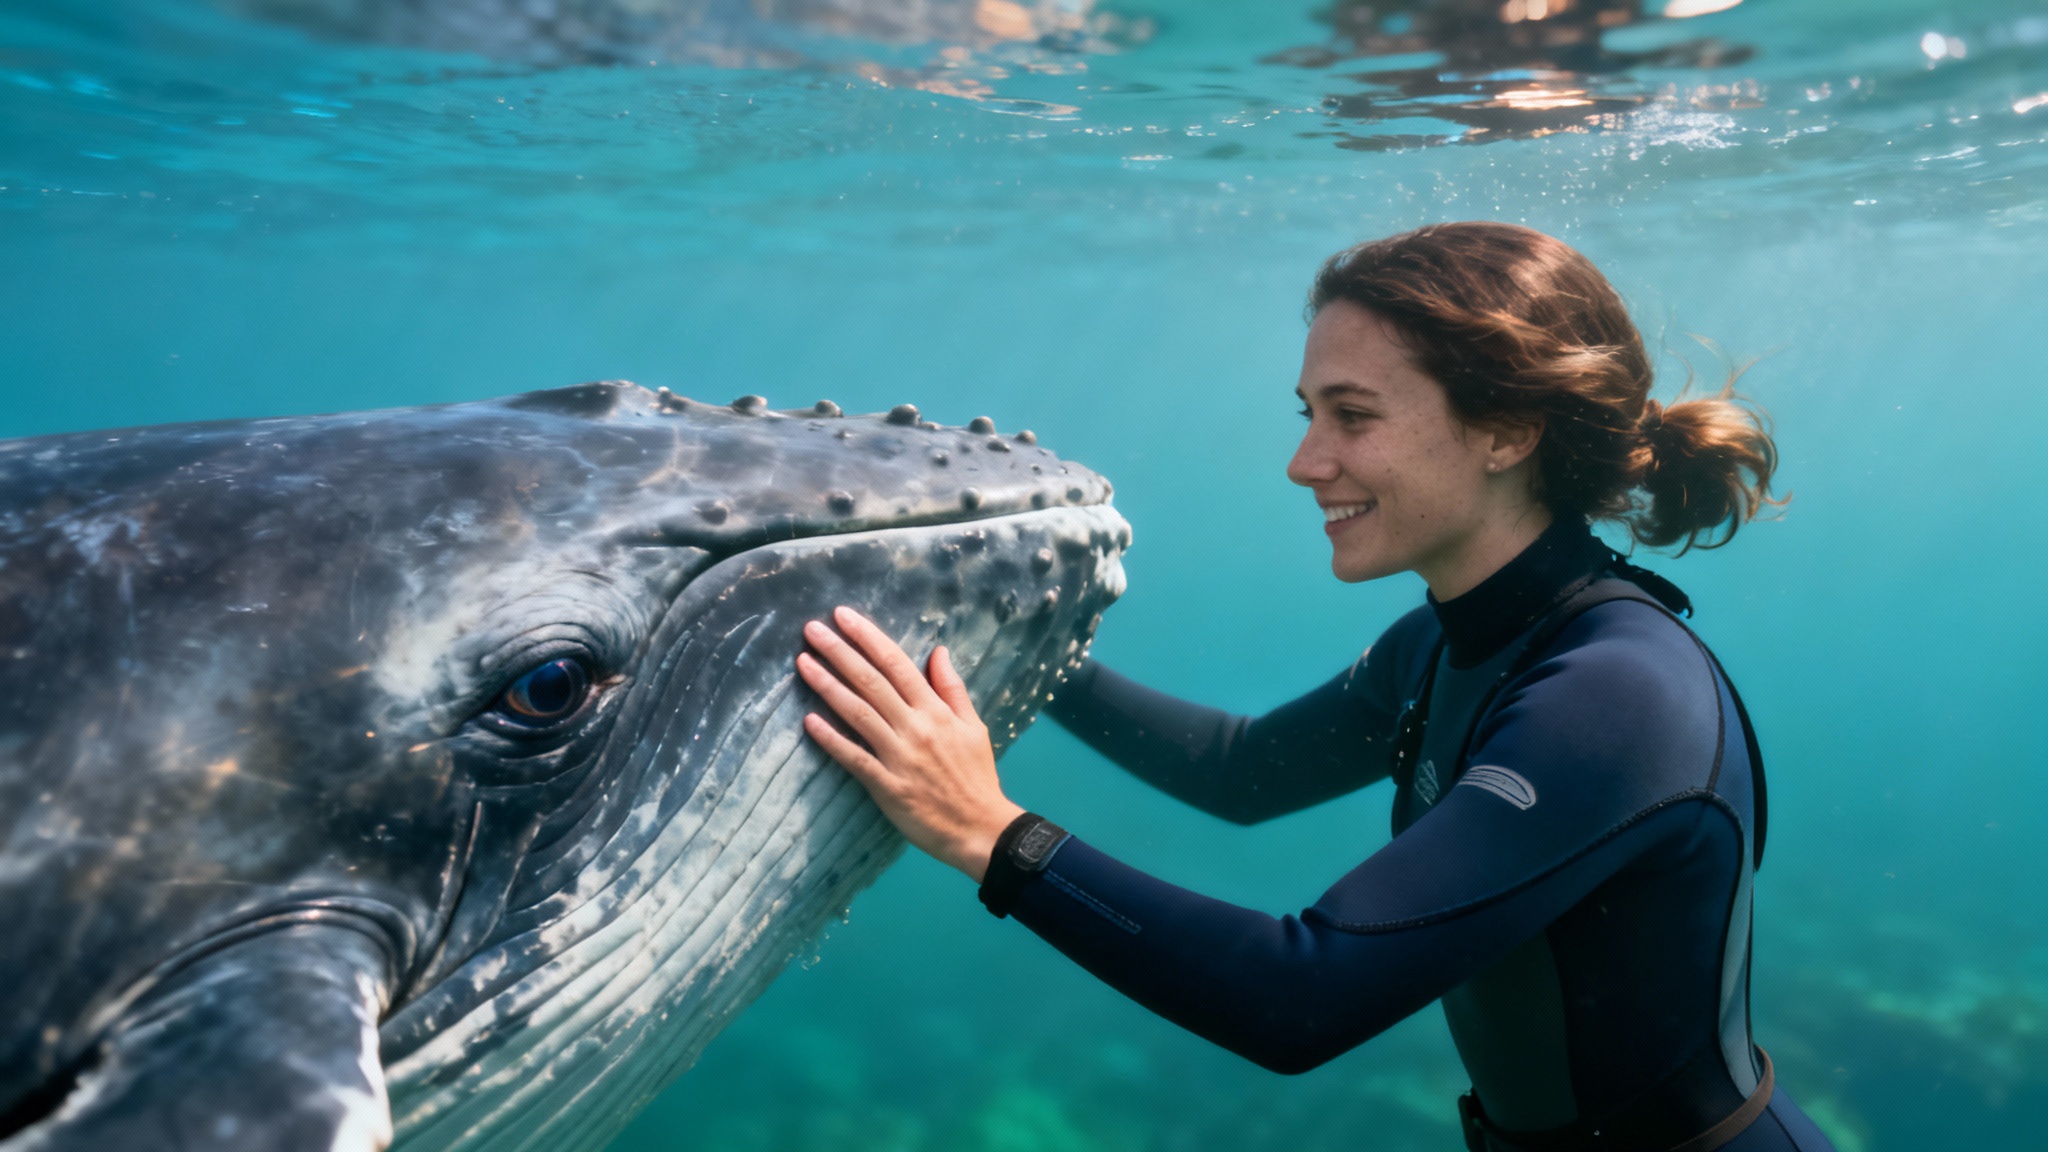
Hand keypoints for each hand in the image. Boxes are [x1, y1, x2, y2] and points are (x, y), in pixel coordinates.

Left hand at [796, 607, 1024, 881]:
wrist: (982, 828)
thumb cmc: (977, 777)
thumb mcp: (974, 726)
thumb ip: (952, 688)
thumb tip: (938, 650)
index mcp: (935, 710)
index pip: (896, 663)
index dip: (868, 637)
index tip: (843, 616)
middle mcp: (915, 727)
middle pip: (871, 681)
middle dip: (839, 651)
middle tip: (811, 629)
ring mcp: (899, 756)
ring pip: (857, 713)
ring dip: (827, 685)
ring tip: (802, 662)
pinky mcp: (887, 786)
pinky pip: (854, 758)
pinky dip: (831, 739)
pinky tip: (808, 721)